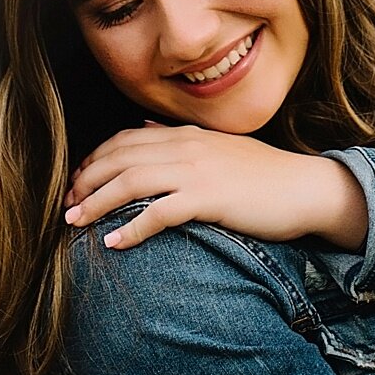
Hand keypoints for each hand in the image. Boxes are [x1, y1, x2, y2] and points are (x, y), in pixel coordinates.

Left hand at [64, 127, 368, 252]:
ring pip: (131, 181)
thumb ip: (182, 140)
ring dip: (97, 203)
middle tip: (65, 207)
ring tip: (75, 224)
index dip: (94, 160)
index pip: (125, 140)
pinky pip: (159, 212)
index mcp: (187, 135)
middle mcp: (187, 146)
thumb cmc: (265, 177)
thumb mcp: (220, 150)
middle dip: (86, 182)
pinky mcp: (210, 198)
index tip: (76, 183)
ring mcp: (198, 171)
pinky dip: (131, 227)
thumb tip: (147, 130)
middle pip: (119, 158)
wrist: (308, 188)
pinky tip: (114, 243)